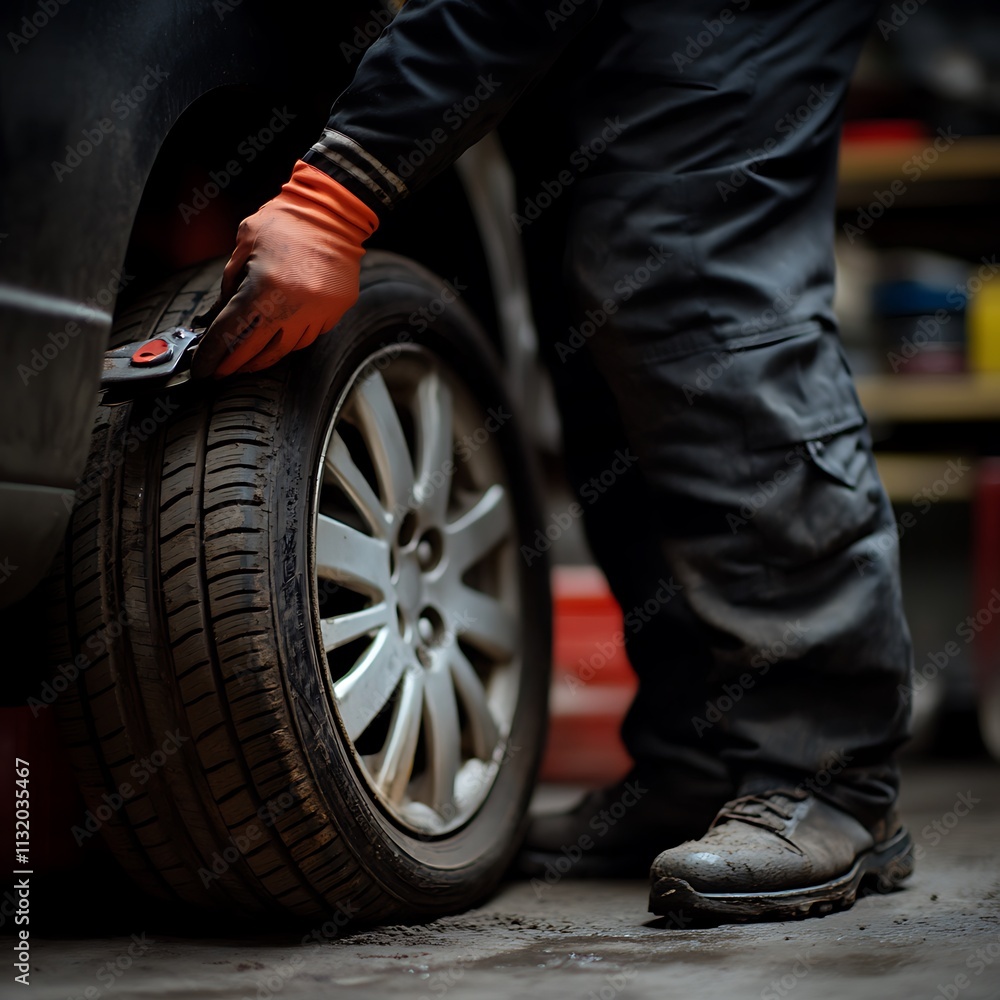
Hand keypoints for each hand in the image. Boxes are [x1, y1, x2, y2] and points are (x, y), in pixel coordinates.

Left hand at [192, 160, 378, 377]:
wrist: (333, 212)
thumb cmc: (286, 222)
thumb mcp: (245, 244)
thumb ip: (230, 282)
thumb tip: (218, 315)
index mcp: (264, 287)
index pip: (230, 332)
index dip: (213, 354)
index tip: (202, 368)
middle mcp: (292, 306)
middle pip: (256, 350)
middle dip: (234, 364)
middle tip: (220, 372)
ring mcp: (317, 312)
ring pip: (284, 349)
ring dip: (262, 358)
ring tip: (246, 362)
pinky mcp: (334, 311)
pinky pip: (307, 337)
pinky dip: (288, 343)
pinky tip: (275, 343)